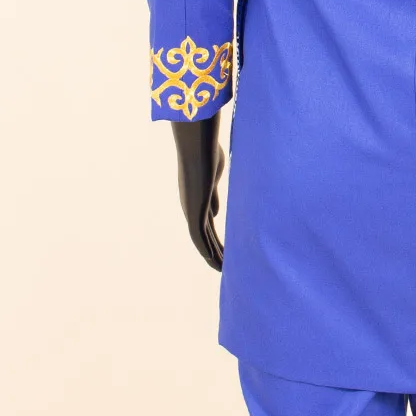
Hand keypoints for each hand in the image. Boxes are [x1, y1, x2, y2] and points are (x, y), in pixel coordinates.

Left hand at [170, 116, 225, 269]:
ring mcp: (191, 210)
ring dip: (212, 255)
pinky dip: (207, 251)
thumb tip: (216, 214)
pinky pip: (200, 238)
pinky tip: (215, 263)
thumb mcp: (213, 176)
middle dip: (214, 250)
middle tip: (225, 264)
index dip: (214, 237)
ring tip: (223, 269)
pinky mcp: (194, 212)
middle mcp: (191, 207)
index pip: (206, 223)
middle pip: (203, 235)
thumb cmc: (207, 152)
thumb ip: (213, 195)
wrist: (196, 146)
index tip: (224, 249)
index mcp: (196, 197)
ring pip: (201, 240)